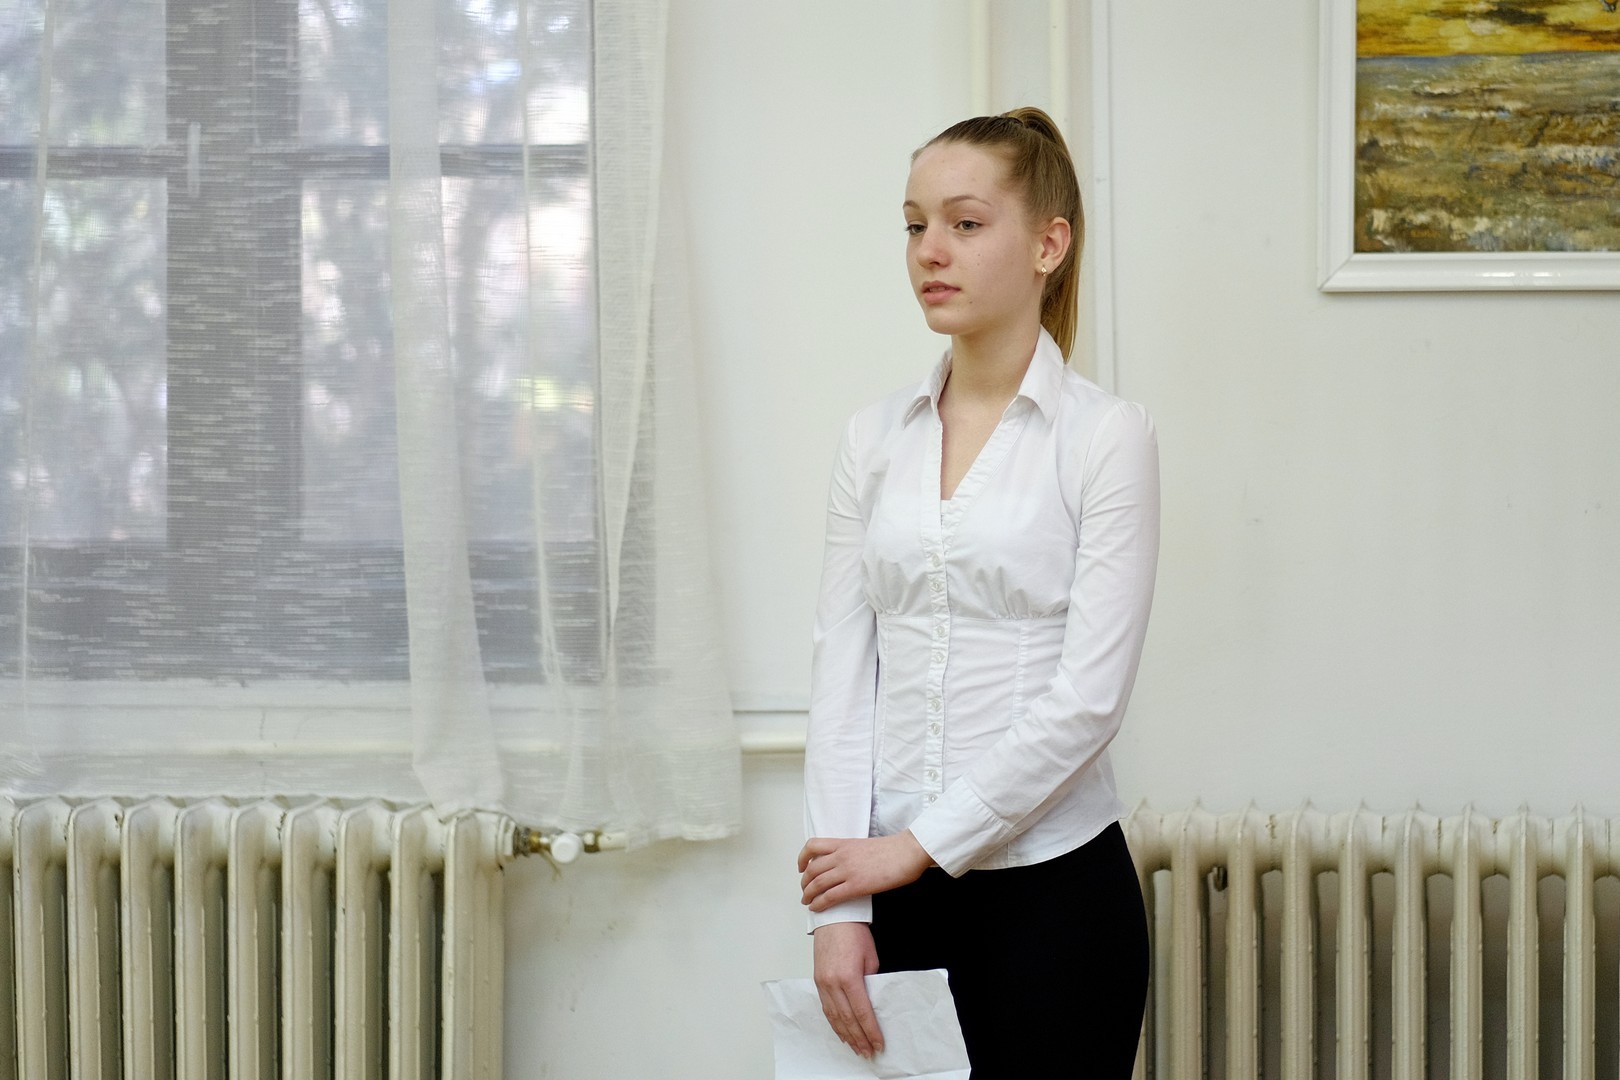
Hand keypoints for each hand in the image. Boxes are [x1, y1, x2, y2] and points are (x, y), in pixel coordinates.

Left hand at [798, 831, 932, 911]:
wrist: (907, 852)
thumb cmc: (893, 850)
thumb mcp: (865, 845)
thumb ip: (852, 853)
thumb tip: (846, 864)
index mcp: (844, 843)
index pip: (813, 846)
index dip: (802, 858)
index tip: (801, 867)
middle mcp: (841, 856)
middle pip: (812, 868)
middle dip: (804, 882)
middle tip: (804, 890)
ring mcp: (847, 870)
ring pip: (817, 883)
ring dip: (808, 894)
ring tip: (807, 901)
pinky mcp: (856, 886)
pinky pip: (830, 897)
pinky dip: (819, 903)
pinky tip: (816, 908)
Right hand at [812, 921, 882, 1057]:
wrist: (834, 918)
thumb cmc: (854, 933)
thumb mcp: (871, 958)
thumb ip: (871, 982)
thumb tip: (873, 1002)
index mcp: (849, 977)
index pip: (862, 1012)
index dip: (871, 1031)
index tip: (878, 1043)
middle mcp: (832, 983)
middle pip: (847, 1019)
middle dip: (859, 1038)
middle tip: (869, 1052)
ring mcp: (822, 983)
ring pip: (834, 1017)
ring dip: (846, 1035)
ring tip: (857, 1048)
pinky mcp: (818, 981)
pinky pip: (826, 1008)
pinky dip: (834, 1023)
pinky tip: (841, 1032)